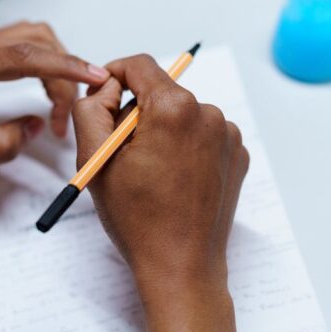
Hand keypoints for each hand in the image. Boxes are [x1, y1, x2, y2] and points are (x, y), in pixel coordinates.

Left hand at [0, 22, 109, 178]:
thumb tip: (33, 126)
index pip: (23, 56)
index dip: (64, 67)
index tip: (93, 77)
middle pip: (34, 42)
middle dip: (63, 74)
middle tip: (67, 115)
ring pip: (29, 37)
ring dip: (54, 65)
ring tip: (60, 103)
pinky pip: (16, 42)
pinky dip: (40, 60)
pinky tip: (45, 84)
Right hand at [72, 55, 249, 331]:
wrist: (181, 266)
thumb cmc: (138, 220)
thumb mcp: (96, 160)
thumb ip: (92, 108)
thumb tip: (106, 86)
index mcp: (174, 109)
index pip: (140, 66)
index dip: (115, 75)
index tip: (105, 95)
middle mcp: (208, 114)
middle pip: (162, 92)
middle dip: (138, 112)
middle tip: (123, 151)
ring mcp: (228, 135)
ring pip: (182, 114)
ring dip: (163, 131)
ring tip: (152, 173)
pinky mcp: (238, 154)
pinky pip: (203, 134)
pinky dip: (186, 146)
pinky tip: (175, 178)